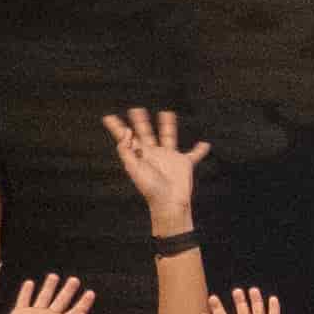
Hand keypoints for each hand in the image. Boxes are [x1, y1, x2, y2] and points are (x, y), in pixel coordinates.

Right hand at [0, 271, 91, 313]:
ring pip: (44, 296)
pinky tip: (29, 284)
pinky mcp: (21, 313)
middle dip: (69, 290)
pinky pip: (24, 299)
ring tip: (54, 276)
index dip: (84, 302)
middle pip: (62, 300)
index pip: (76, 311)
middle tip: (74, 280)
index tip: (90, 293)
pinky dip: (26, 291)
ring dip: (49, 286)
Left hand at [104, 106, 205, 227]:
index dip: (117, 128)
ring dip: (167, 126)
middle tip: (135, 110)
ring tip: (167, 113)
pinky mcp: (184, 163)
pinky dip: (200, 150)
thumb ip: (126, 149)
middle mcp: (153, 154)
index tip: (108, 118)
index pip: (126, 139)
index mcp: (140, 156)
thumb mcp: (133, 168)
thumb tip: (127, 131)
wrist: (169, 203)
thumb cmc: (150, 188)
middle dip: (140, 122)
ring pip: (168, 136)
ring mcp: (169, 158)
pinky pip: (194, 154)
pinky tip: (205, 145)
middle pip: (145, 133)